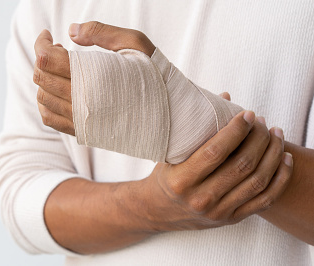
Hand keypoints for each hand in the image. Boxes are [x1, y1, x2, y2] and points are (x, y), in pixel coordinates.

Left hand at [33, 21, 155, 134]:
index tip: (49, 35)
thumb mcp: (134, 43)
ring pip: (42, 97)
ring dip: (45, 79)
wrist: (169, 116)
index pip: (46, 58)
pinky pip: (49, 118)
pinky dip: (46, 103)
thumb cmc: (155, 75)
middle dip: (43, 58)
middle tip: (60, 49)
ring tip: (62, 68)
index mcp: (92, 76)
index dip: (41, 43)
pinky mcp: (81, 131)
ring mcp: (79, 119)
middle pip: (41, 76)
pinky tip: (58, 90)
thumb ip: (101, 32)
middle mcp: (80, 101)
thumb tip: (71, 31)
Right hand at [137, 111, 292, 230]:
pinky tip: (286, 159)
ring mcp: (218, 211)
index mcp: (181, 180)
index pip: (215, 152)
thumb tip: (225, 96)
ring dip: (273, 154)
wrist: (158, 211)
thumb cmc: (166, 176)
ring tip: (276, 135)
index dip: (236, 131)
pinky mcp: (232, 219)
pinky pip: (265, 199)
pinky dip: (281, 178)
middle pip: (242, 165)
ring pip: (257, 181)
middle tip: (262, 122)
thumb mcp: (170, 154)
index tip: (247, 114)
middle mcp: (200, 198)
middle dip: (259, 139)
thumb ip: (196, 128)